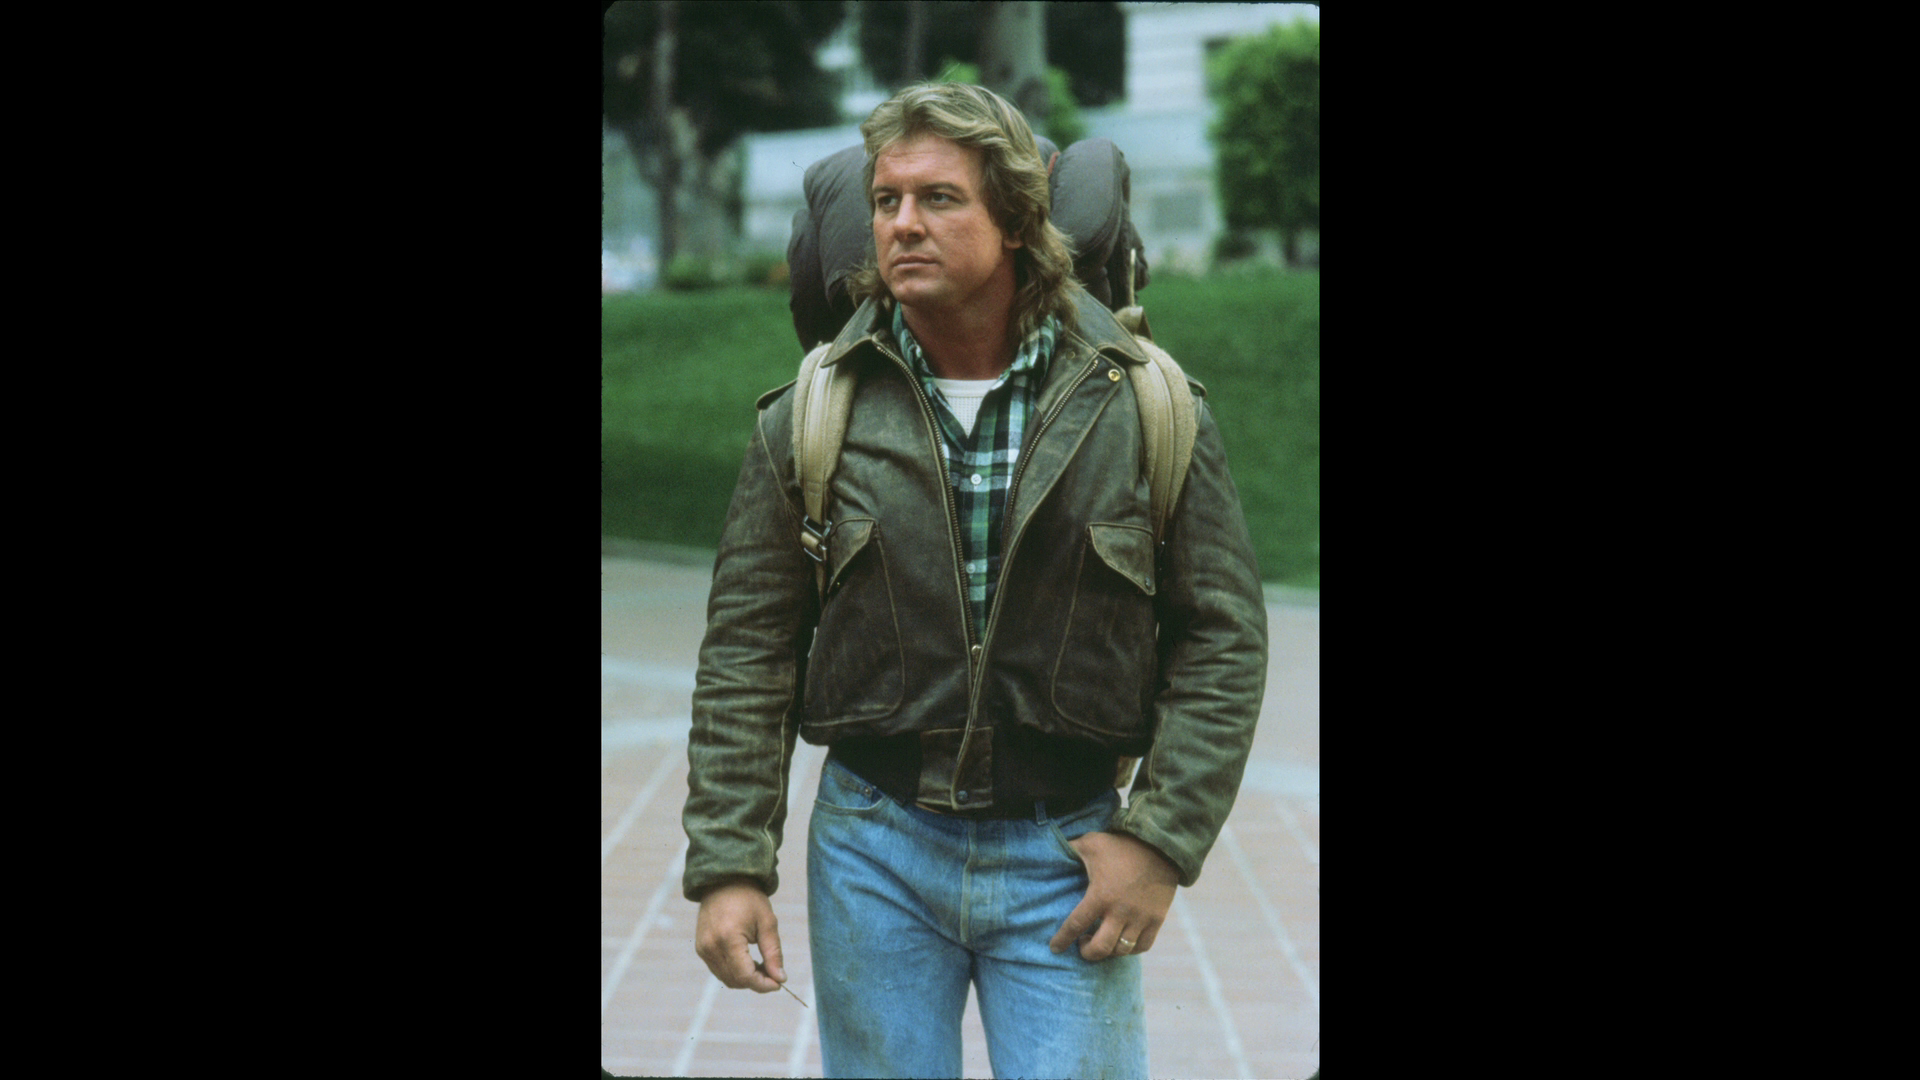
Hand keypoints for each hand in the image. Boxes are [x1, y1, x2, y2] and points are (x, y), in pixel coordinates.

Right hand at [694, 881, 786, 991]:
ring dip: (745, 979)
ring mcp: (703, 949)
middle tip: (774, 974)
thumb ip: (774, 953)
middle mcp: (711, 947)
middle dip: (756, 983)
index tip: (779, 983)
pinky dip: (734, 972)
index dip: (763, 985)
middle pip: (735, 981)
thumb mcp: (767, 922)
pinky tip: (748, 961)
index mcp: (728, 939)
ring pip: (726, 978)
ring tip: (762, 966)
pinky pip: (719, 970)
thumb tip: (780, 978)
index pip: (745, 976)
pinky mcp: (701, 948)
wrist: (724, 881)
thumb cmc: (749, 899)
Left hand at [1048, 831, 1179, 960]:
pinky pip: (1143, 946)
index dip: (1062, 939)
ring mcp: (1140, 917)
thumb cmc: (1121, 845)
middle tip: (1082, 945)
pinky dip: (1130, 950)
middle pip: (1100, 948)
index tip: (1055, 948)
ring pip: (1121, 950)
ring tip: (1102, 941)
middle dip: (1087, 952)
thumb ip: (1070, 850)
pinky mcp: (1157, 919)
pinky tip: (1122, 941)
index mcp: (1100, 895)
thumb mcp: (1091, 843)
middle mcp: (1120, 911)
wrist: (1160, 845)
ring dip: (1108, 951)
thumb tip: (1047, 851)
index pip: (1076, 925)